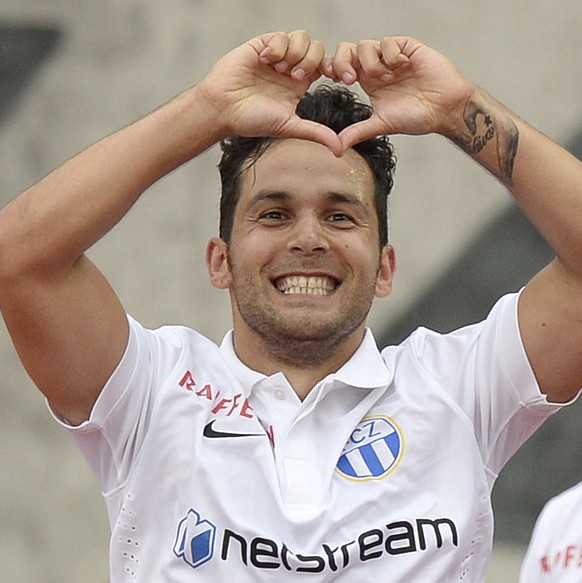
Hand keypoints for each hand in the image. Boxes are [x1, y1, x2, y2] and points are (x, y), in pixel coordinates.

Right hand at [196, 30, 341, 154]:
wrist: (222, 109)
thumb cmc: (252, 121)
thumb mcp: (290, 126)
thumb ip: (316, 133)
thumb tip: (340, 150)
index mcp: (300, 85)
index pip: (326, 67)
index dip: (336, 68)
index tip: (340, 78)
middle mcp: (290, 68)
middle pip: (318, 49)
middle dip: (312, 61)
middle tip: (295, 77)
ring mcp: (277, 56)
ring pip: (302, 37)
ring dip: (296, 53)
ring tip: (281, 69)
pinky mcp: (261, 45)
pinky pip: (280, 36)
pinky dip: (277, 47)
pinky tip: (265, 62)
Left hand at [322, 36, 474, 150]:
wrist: (445, 110)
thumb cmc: (417, 117)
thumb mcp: (381, 124)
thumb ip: (358, 132)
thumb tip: (336, 149)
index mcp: (367, 82)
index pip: (341, 66)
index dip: (333, 68)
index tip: (335, 80)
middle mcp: (377, 67)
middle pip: (347, 50)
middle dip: (343, 63)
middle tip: (351, 80)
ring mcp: (391, 56)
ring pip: (364, 45)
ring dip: (371, 64)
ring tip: (387, 79)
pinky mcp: (408, 48)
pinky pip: (388, 42)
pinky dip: (390, 55)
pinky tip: (402, 67)